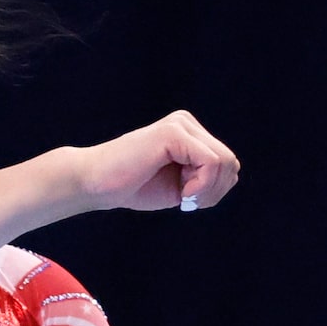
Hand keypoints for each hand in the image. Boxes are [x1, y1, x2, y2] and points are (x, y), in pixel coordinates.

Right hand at [70, 112, 239, 212]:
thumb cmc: (130, 186)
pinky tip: (182, 193)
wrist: (94, 183)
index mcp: (188, 133)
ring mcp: (180, 125)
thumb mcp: (178, 184)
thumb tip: (232, 175)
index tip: (188, 201)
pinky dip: (201, 186)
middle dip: (215, 191)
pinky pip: (210, 163)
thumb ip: (204, 177)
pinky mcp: (173, 133)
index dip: (215, 189)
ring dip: (209, 190)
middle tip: (188, 203)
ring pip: (224, 162)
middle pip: (229, 162)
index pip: (226, 162)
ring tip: (185, 198)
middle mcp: (186, 123)